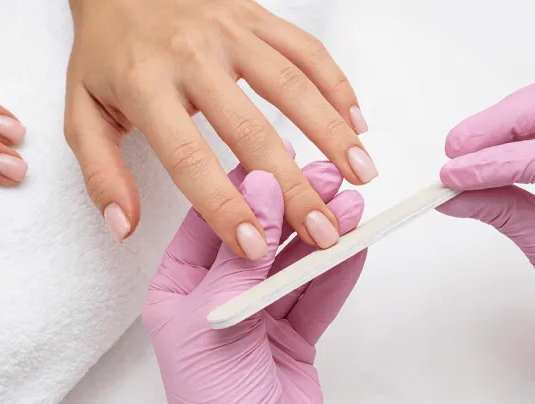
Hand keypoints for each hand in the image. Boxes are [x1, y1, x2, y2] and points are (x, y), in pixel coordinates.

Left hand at [66, 0, 375, 259]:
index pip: (190, 159)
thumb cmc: (106, 52)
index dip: (224, 207)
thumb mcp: (83, 112)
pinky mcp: (255, 14)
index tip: (253, 246)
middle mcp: (192, 56)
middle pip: (252, 131)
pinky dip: (337, 85)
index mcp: (145, 86)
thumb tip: (124, 226)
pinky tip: (356, 123)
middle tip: (323, 230)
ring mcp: (229, 31)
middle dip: (293, 188)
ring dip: (331, 134)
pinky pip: (306, 49)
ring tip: (360, 177)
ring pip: (292, 85)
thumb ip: (101, 174)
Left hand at [144, 159, 365, 403]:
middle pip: (261, 240)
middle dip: (296, 208)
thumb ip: (241, 256)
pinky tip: (356, 243)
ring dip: (324, 236)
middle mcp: (216, 299)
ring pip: (295, 266)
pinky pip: (319, 297)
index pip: (212, 224)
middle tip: (329, 177)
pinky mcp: (293, 340)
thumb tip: (260, 187)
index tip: (279, 159)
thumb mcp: (217, 320)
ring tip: (352, 206)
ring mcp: (257, 319)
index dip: (248, 190)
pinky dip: (339, 271)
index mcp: (177, 290)